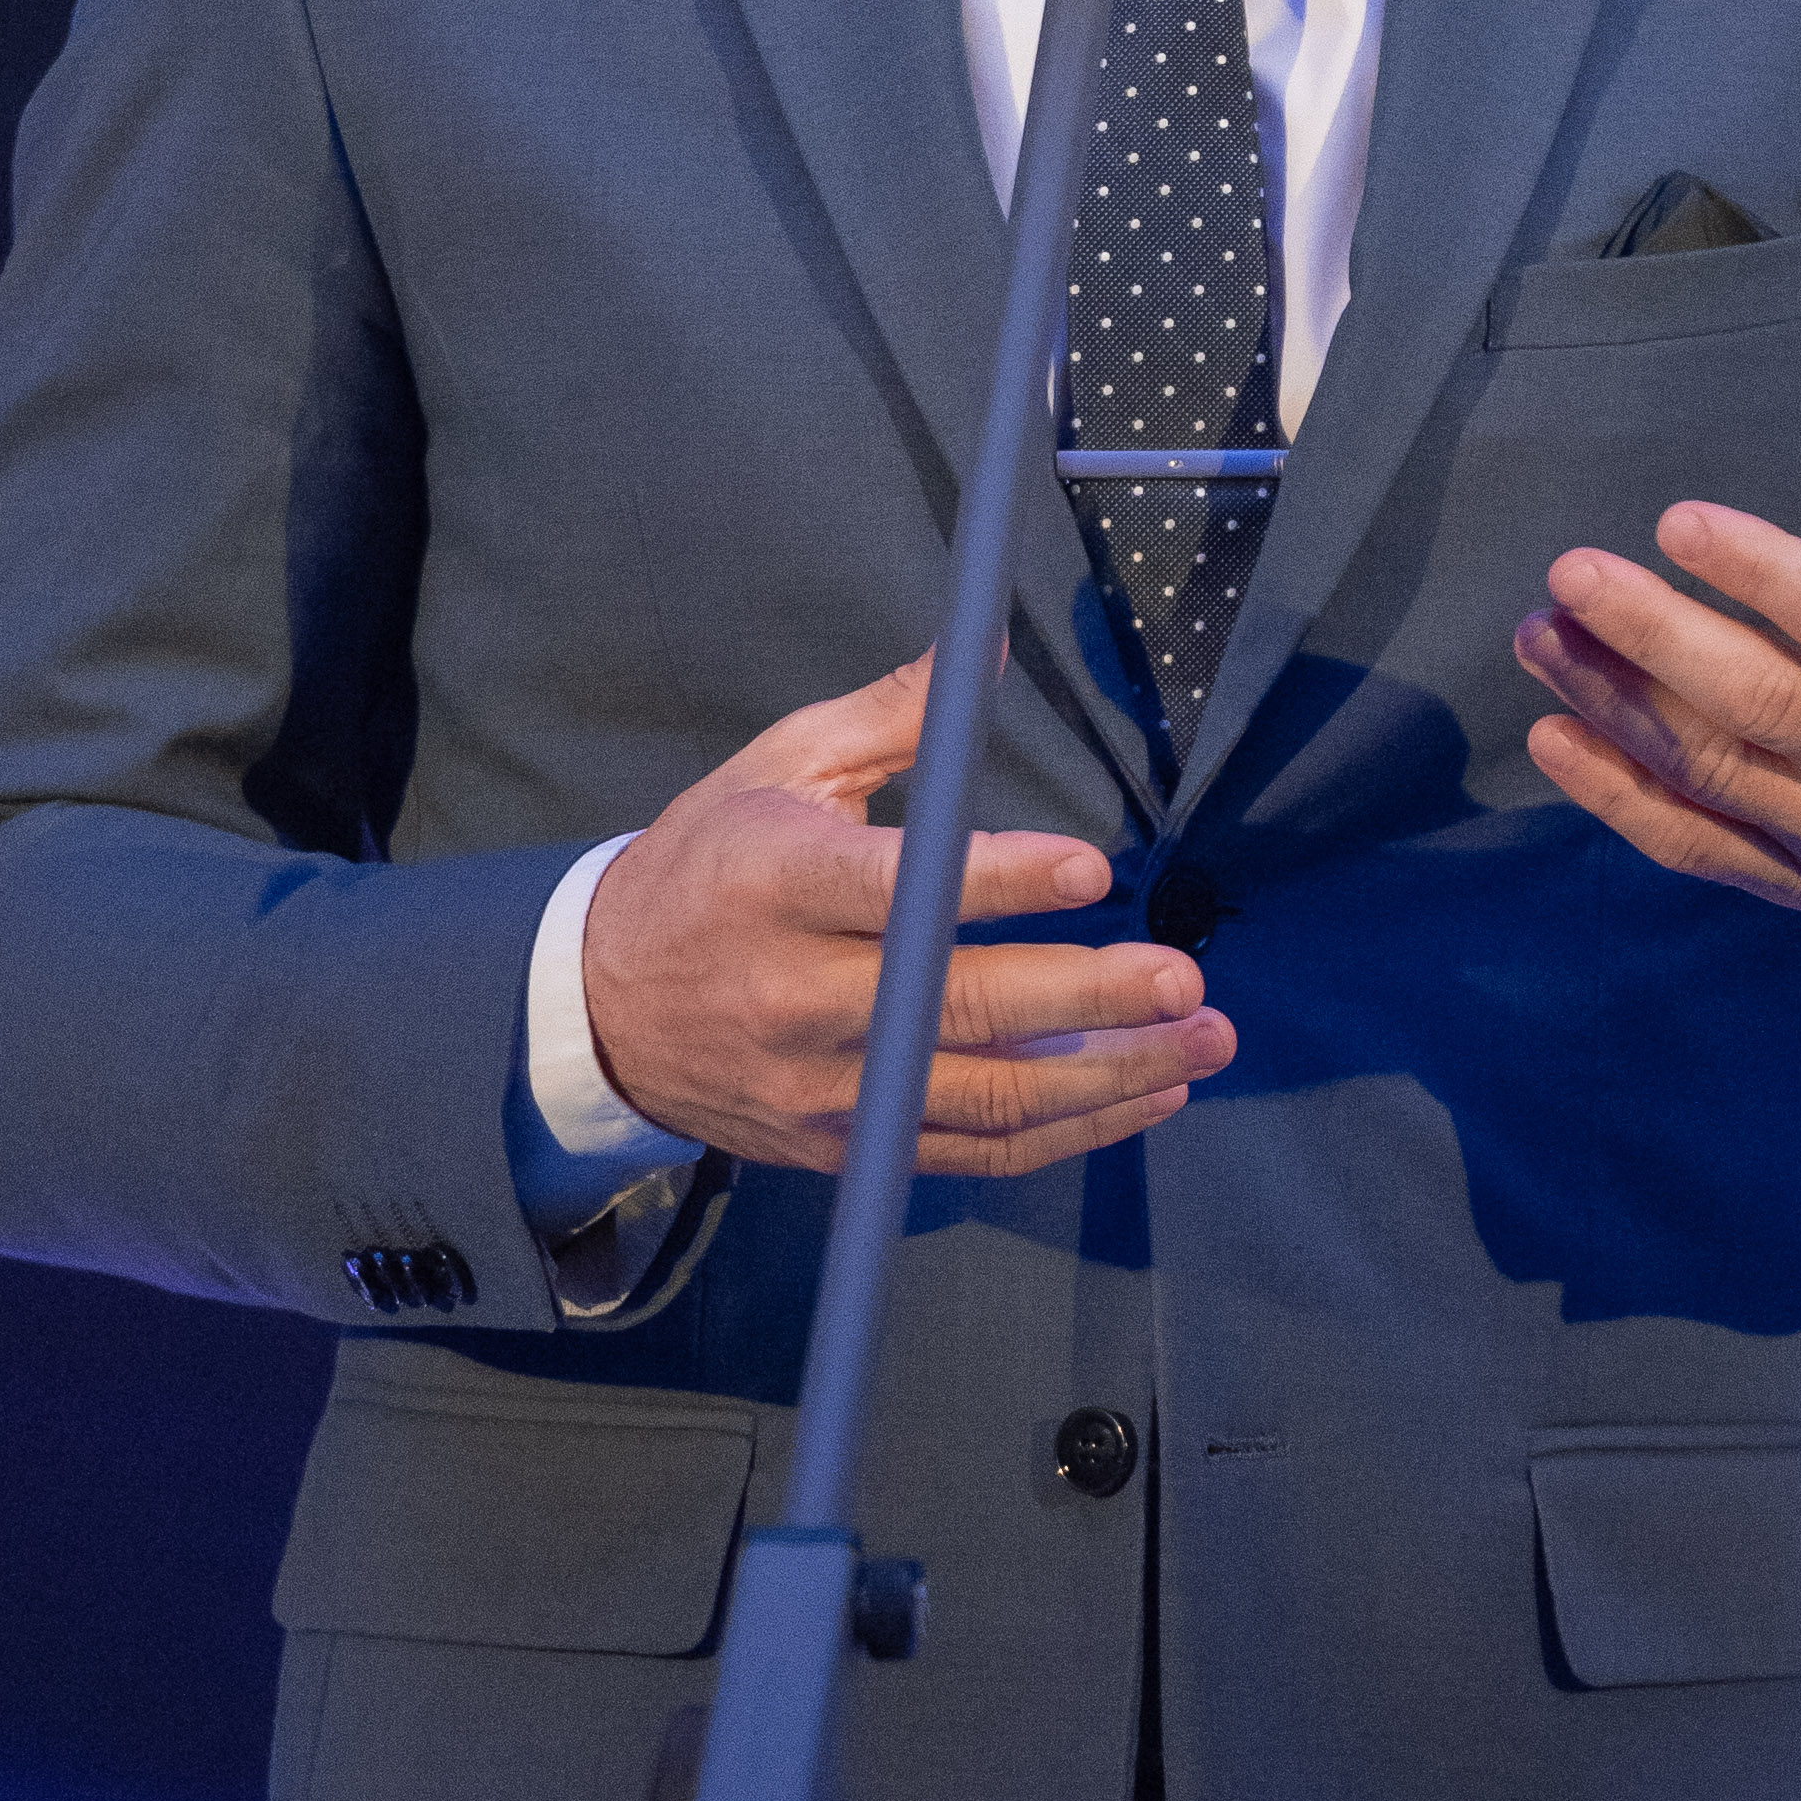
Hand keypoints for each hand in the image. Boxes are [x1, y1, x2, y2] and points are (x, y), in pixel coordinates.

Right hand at [578, 651, 1232, 1174]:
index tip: (1092, 869)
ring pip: (979, 1095)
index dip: (996, 882)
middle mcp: (797, 994)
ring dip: (1103, 1077)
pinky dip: (1065, 1132)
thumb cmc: (709, 864)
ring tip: (1196, 1040)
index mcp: (776, 884)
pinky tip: (1142, 1095)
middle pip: (955, 1006)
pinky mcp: (843, 1144)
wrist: (604, 1006)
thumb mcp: (781, 766)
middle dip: (1084, 997)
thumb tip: (987, 649)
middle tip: (1180, 977)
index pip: (895, 891)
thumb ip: (895, 718)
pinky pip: (969, 1150)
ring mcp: (822, 1084)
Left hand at [1511, 306, 1800, 936]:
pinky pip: (1700, 850)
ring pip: (1720, 774)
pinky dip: (1620, 801)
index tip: (1677, 518)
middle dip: (1659, 638)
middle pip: (1770, 706)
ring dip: (1616, 705)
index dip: (1765, 574)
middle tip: (1572, 574)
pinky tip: (1554, 736)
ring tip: (1539, 632)